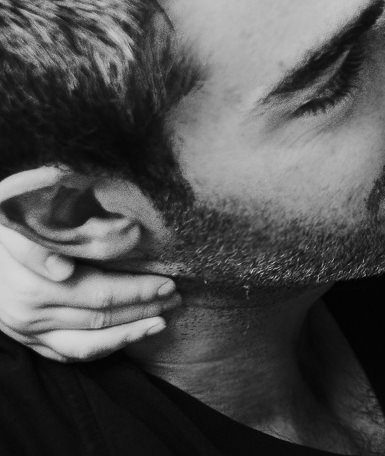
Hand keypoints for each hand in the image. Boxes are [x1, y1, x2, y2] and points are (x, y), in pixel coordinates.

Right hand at [0, 223, 177, 361]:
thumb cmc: (11, 229)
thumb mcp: (24, 223)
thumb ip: (45, 241)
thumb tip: (64, 269)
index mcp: (30, 279)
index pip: (97, 290)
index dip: (136, 287)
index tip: (168, 280)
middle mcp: (29, 309)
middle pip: (99, 312)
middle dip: (144, 303)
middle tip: (176, 291)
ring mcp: (29, 329)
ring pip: (90, 340)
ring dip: (133, 329)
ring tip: (165, 316)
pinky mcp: (32, 341)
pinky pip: (73, 353)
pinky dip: (109, 346)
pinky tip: (137, 332)